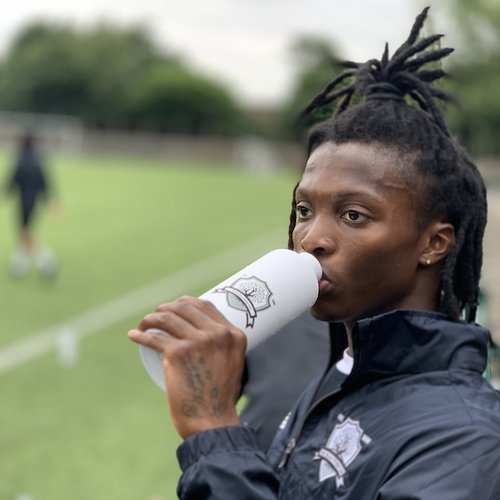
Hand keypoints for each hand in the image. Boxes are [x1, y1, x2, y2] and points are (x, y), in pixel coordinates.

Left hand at [128, 296, 246, 438]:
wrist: (212, 422)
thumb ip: (225, 348)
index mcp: (234, 334)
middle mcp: (218, 334)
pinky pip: (155, 338)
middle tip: (155, 318)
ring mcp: (198, 341)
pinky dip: (141, 335)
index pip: (205, 305)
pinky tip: (134, 335)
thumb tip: (203, 336)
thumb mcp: (233, 364)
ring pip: (168, 318)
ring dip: (151, 319)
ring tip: (144, 326)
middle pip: (185, 307)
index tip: (174, 309)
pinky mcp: (179, 353)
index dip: (185, 303)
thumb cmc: (219, 398)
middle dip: (166, 308)